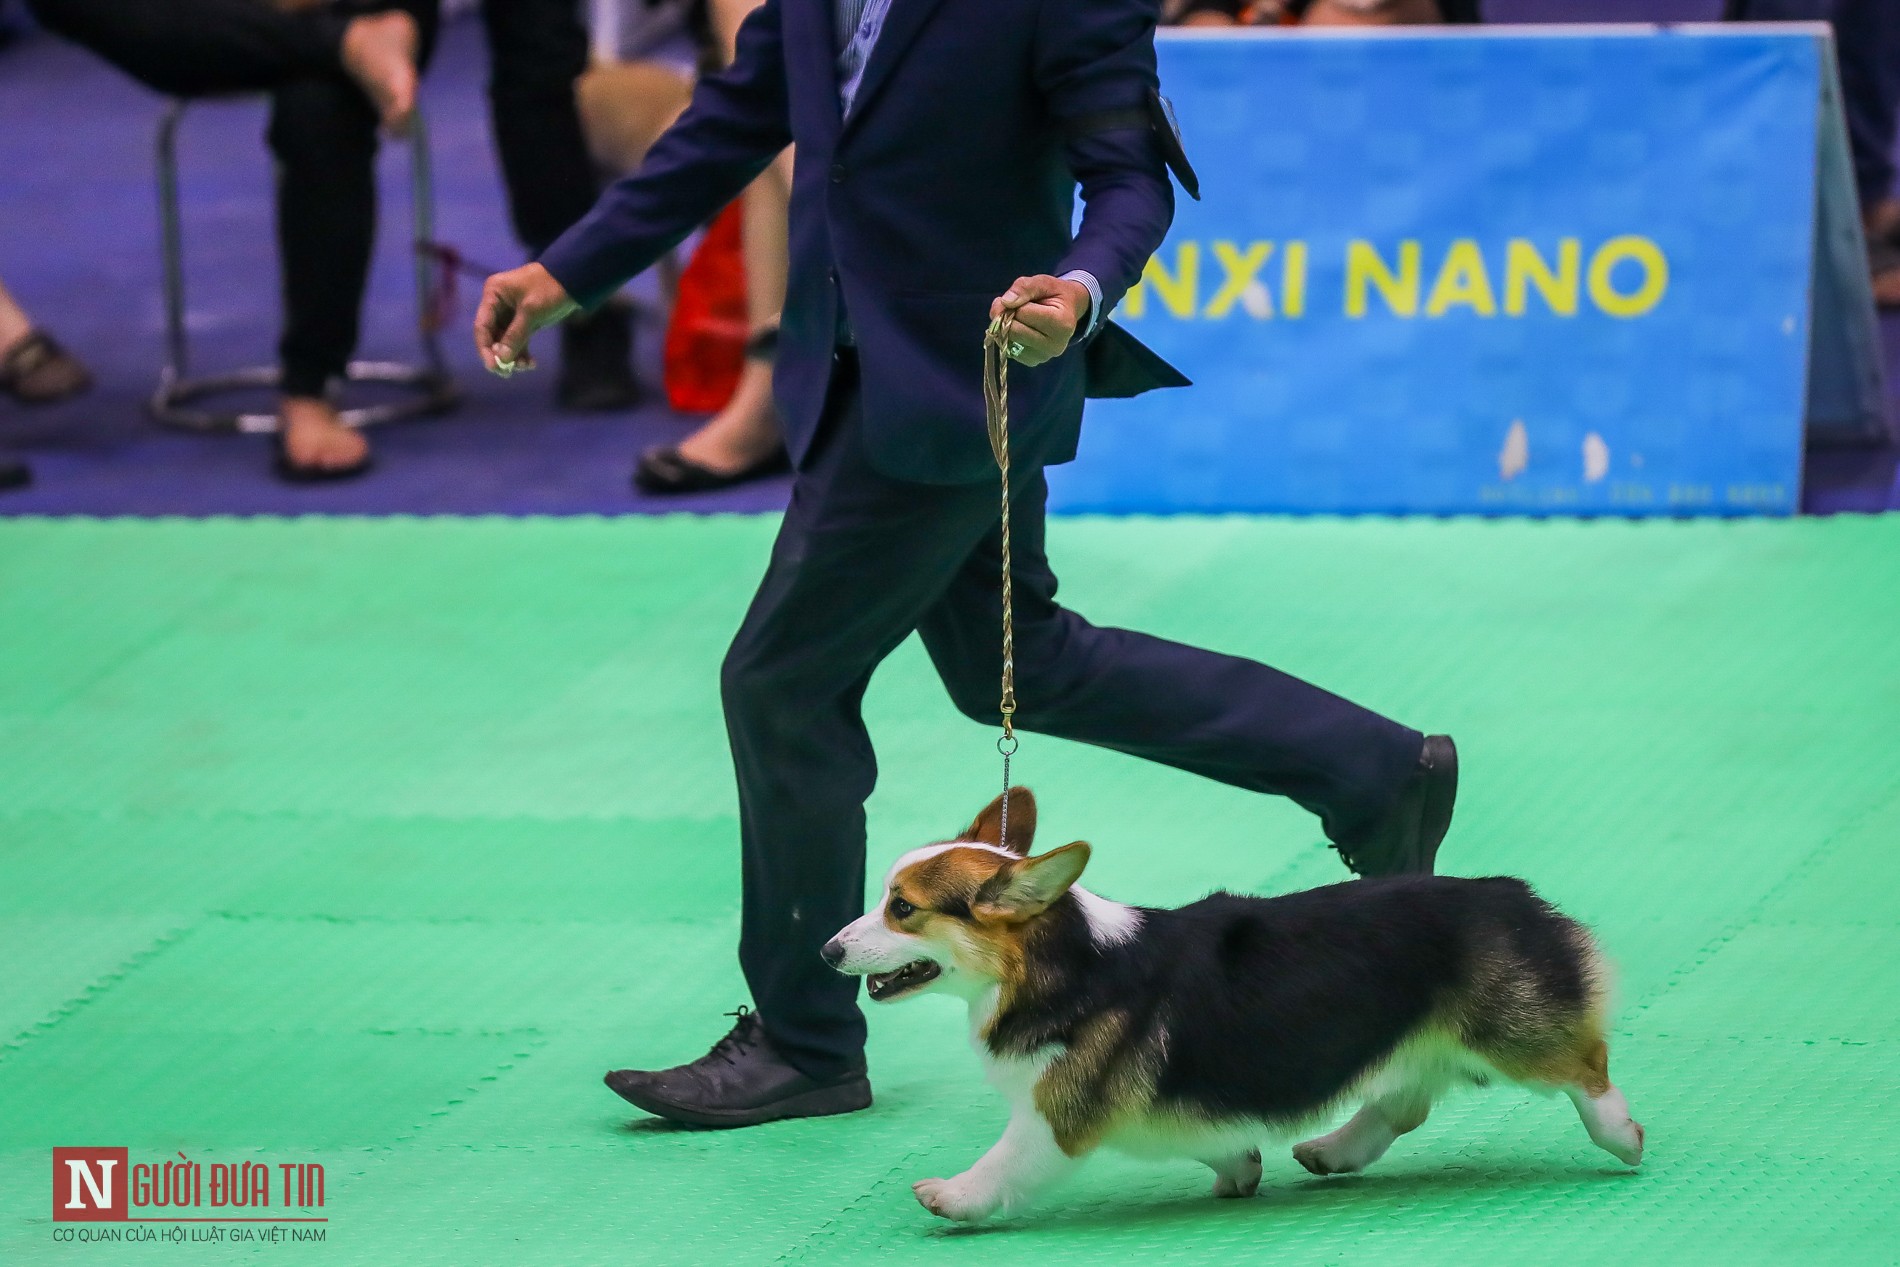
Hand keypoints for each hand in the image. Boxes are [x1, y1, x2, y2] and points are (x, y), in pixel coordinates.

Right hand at [474, 262, 578, 376]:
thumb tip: (502, 359)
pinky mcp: (522, 321)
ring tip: (525, 367)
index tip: (492, 367)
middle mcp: (497, 304)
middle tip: (507, 373)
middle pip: (491, 336)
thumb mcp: (532, 312)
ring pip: (504, 341)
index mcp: (493, 294)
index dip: (484, 348)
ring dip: (512, 356)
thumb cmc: (550, 289)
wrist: (574, 280)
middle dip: (499, 355)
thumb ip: (515, 335)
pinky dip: (522, 352)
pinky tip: (531, 363)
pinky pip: (517, 341)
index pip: (482, 325)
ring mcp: (509, 313)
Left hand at [988, 275, 1090, 366]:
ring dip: (1005, 326)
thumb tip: (1005, 302)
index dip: (1013, 302)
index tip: (1017, 297)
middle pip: (1014, 330)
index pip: (1023, 314)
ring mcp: (1044, 356)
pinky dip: (1008, 337)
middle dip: (1006, 315)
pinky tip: (1020, 328)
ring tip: (1019, 317)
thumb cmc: (1055, 294)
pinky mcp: (1033, 361)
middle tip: (1012, 306)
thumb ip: (1025, 287)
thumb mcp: (1044, 282)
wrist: (1068, 310)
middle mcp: (1055, 345)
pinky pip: (1008, 349)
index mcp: (1061, 324)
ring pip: (1008, 341)